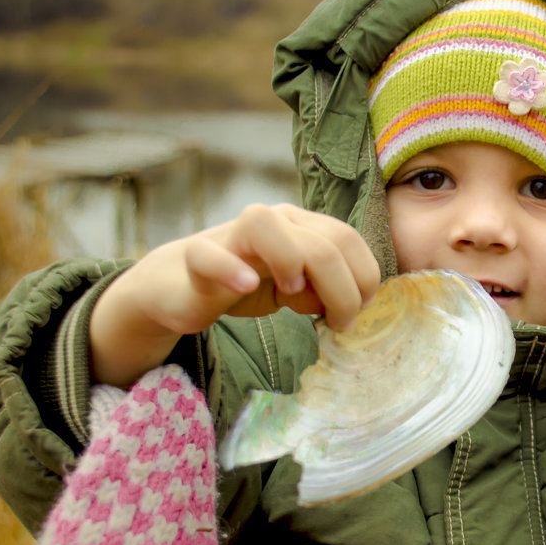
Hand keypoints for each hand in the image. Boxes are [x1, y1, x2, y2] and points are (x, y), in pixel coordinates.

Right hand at [90, 204, 381, 386]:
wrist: (182, 285)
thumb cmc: (249, 282)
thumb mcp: (298, 287)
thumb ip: (326, 287)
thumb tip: (357, 303)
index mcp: (301, 225)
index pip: (347, 239)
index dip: (364, 276)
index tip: (361, 310)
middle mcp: (272, 221)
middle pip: (321, 242)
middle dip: (342, 290)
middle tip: (337, 323)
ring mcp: (232, 236)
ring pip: (265, 226)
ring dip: (293, 262)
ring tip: (293, 297)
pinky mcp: (197, 258)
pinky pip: (211, 255)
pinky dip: (231, 269)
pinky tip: (248, 285)